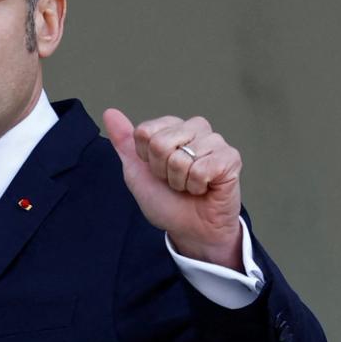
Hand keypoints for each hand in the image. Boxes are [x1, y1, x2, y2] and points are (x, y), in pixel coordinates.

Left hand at [102, 108, 245, 268]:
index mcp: (173, 127)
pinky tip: (204, 188)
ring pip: (181, 158)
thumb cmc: (167, 202)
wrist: (189, 229)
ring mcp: (215, 141)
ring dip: (180, 181)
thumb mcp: (136, 172)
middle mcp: (195, 128)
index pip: (144, 132)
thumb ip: (124, 142)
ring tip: (190, 185)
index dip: (147, 160)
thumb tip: (110, 112)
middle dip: (163, 171)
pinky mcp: (230, 158)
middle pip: (160, 143)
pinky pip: (201, 169)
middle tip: (175, 181)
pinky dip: (196, 186)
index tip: (159, 172)